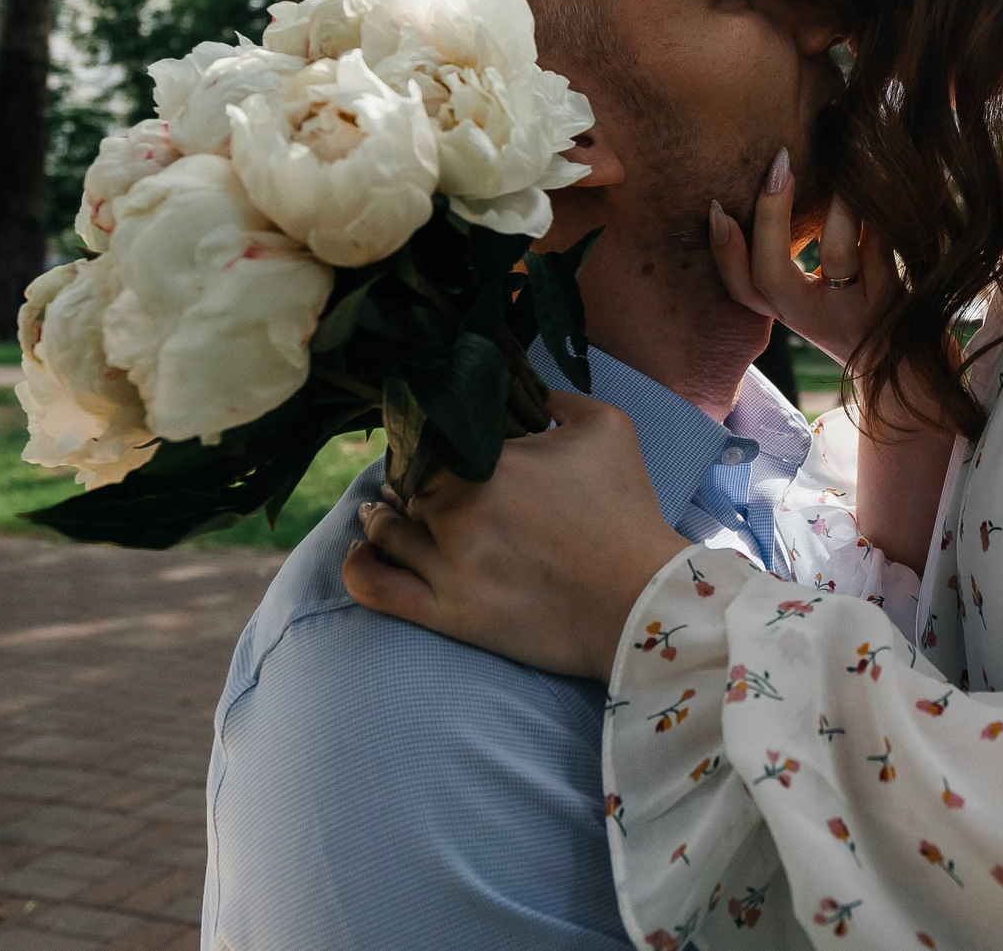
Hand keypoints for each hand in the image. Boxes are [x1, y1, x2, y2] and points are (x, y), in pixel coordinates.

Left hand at [342, 389, 690, 680]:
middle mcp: (460, 510)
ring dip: (382, 517)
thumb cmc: (628, 512)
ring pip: (387, 531)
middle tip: (416, 482)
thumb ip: (558, 396)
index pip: (430, 438)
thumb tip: (526, 388)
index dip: (428, 440)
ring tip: (384, 513)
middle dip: (407, 481)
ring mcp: (449, 565)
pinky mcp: (449, 614)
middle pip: (405, 485)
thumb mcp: (607, 427)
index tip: (436, 446)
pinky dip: (360, 568)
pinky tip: (362, 553)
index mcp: (490, 461)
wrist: (642, 599)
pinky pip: (377, 588)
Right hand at [711, 147, 954, 569]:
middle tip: (781, 166)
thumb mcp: (817, 297)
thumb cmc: (861, 315)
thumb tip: (777, 179)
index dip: (723, 251)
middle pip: (771, 275)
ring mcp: (855, 314)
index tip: (717, 206)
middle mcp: (814, 320)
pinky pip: (884, 246)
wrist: (914, 369)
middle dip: (771, 215)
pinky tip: (887, 177)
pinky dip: (882, 209)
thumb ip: (792, 257)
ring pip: (837, 254)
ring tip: (851, 162)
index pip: (742, 288)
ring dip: (842, 203)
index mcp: (789, 313)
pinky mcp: (894, 303)